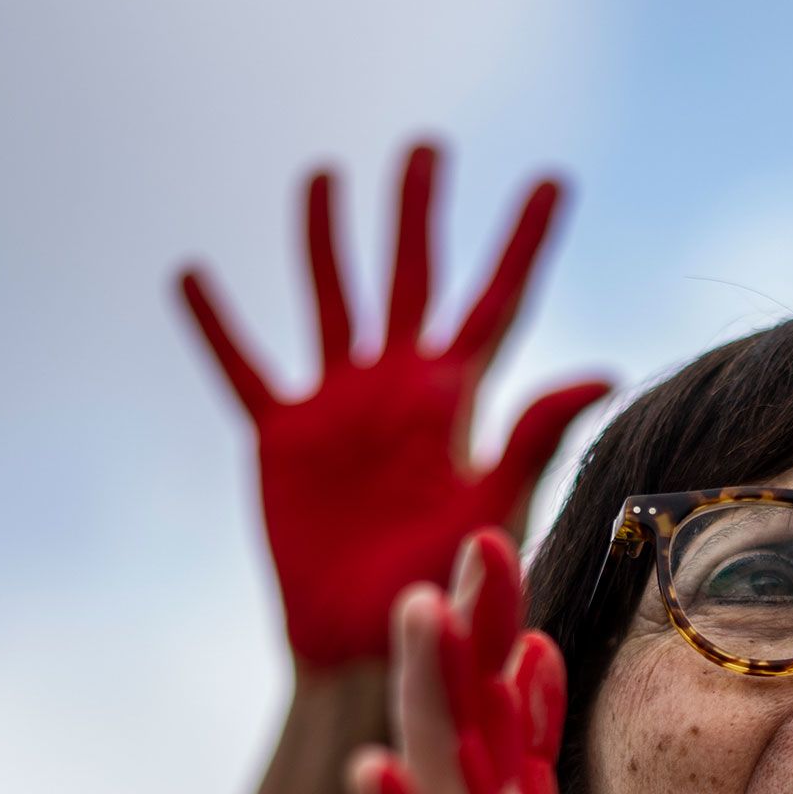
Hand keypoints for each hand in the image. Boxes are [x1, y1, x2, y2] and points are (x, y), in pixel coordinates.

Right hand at [180, 144, 614, 667]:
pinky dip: (216, 324)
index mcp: (455, 401)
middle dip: (419, 213)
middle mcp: (398, 390)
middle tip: (428, 147)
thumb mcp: (494, 506)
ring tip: (324, 175)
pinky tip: (191, 275)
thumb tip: (601, 371)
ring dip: (325, 240)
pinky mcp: (280, 438)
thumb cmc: (443, 587)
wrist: (369, 646)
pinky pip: (242, 367)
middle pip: (411, 277)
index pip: (497, 302)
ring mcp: (337, 409)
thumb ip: (535, 436)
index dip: (523, 242)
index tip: (554, 181)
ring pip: (330, 300)